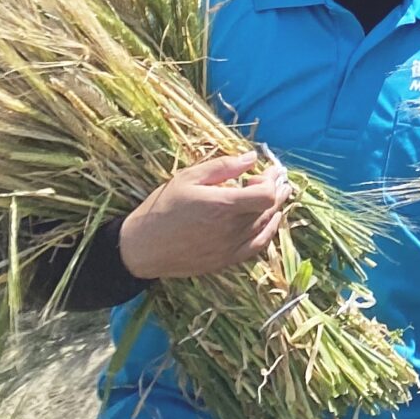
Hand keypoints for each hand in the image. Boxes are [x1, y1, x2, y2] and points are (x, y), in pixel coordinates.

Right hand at [117, 151, 292, 280]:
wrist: (140, 247)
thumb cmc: (162, 208)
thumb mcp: (188, 178)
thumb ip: (223, 167)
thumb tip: (252, 157)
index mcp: (221, 206)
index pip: (265, 195)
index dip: (271, 181)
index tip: (266, 171)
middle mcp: (229, 229)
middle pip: (269, 209)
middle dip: (277, 190)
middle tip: (277, 178)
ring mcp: (228, 248)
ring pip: (265, 227)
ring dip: (274, 209)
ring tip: (278, 194)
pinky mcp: (224, 261)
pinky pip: (256, 247)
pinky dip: (269, 232)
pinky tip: (271, 220)